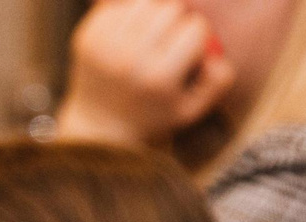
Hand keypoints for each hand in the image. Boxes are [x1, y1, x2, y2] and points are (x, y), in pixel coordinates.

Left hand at [53, 0, 234, 148]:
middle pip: (172, 9)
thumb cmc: (153, 114)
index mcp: (158, 77)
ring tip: (153, 34)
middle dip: (178, 21)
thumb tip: (214, 55)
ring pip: (146, 1)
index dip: (199, 37)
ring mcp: (105, 46)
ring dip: (155, 12)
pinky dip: (130, 15)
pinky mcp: (88, 36)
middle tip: (172, 40)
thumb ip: (218, 82)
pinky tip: (130, 36)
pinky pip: (120, 7)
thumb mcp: (192, 109)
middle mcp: (130, 59)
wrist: (99, 124)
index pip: (195, 29)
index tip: (191, 52)